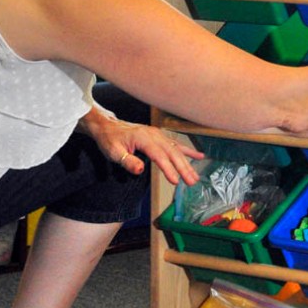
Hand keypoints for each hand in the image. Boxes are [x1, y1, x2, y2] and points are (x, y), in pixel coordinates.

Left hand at [80, 109, 202, 184]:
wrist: (108, 126)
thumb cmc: (109, 139)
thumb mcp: (113, 152)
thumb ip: (128, 161)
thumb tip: (140, 170)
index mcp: (143, 138)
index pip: (159, 155)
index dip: (168, 168)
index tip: (176, 181)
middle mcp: (154, 135)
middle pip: (172, 152)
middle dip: (183, 168)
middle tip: (191, 182)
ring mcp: (158, 135)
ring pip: (177, 149)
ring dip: (187, 163)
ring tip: (195, 176)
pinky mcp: (160, 137)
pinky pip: (176, 144)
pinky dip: (188, 151)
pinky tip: (199, 156)